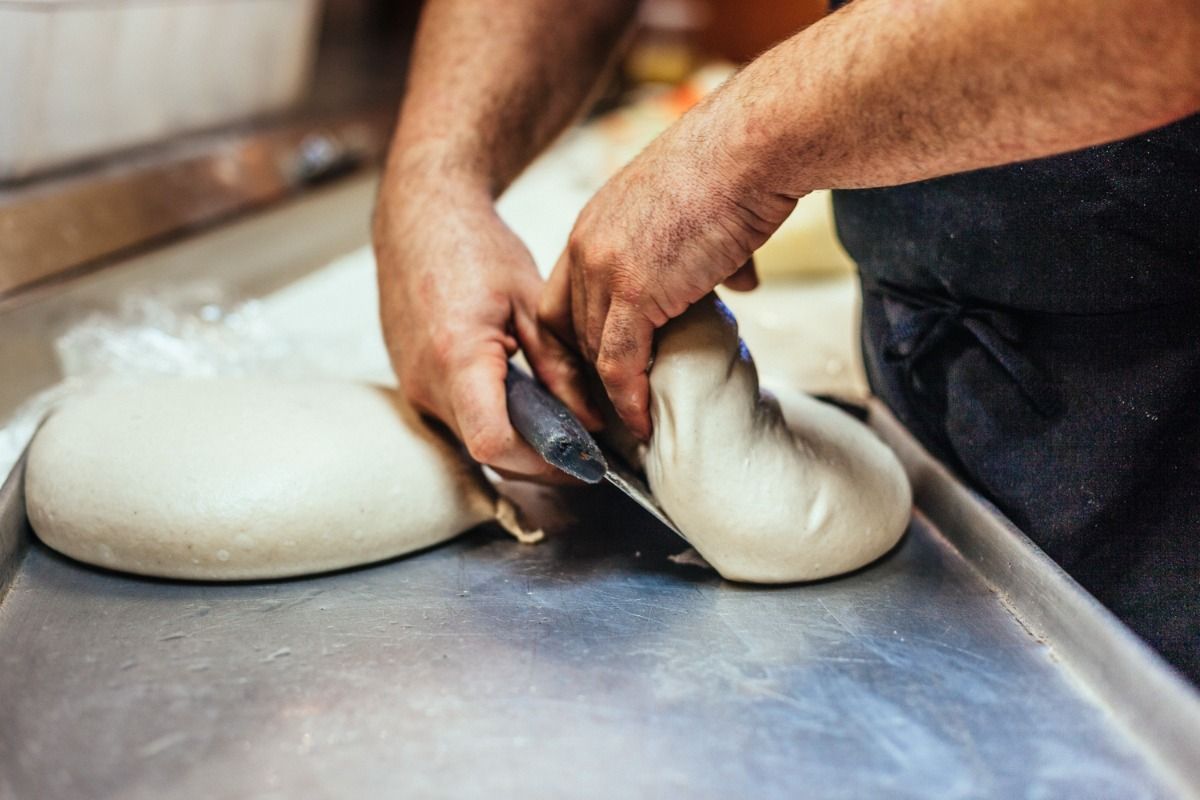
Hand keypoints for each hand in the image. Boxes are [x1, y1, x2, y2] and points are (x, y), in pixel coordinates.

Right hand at [374, 178, 600, 479]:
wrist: (418, 219)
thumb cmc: (476, 248)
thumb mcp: (531, 301)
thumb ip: (561, 366)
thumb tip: (592, 420)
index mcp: (459, 356)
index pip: (495, 444)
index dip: (543, 462)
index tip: (582, 459)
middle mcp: (427, 382)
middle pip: (488, 453)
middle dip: (539, 460)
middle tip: (583, 448)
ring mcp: (413, 387)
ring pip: (472, 442)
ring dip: (516, 443)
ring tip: (557, 422)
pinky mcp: (412, 385)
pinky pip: (458, 422)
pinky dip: (493, 421)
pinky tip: (521, 401)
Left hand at [538, 96, 797, 439]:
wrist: (749, 146)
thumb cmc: (738, 168)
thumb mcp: (702, 212)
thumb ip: (705, 252)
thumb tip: (738, 280)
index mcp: (595, 224)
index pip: (563, 298)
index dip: (576, 342)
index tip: (595, 373)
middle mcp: (587, 246)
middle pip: (572, 330)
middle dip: (589, 376)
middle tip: (613, 412)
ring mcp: (606, 269)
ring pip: (594, 352)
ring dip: (611, 395)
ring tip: (633, 426)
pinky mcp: (635, 291)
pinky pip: (620, 363)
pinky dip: (630, 399)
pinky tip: (645, 422)